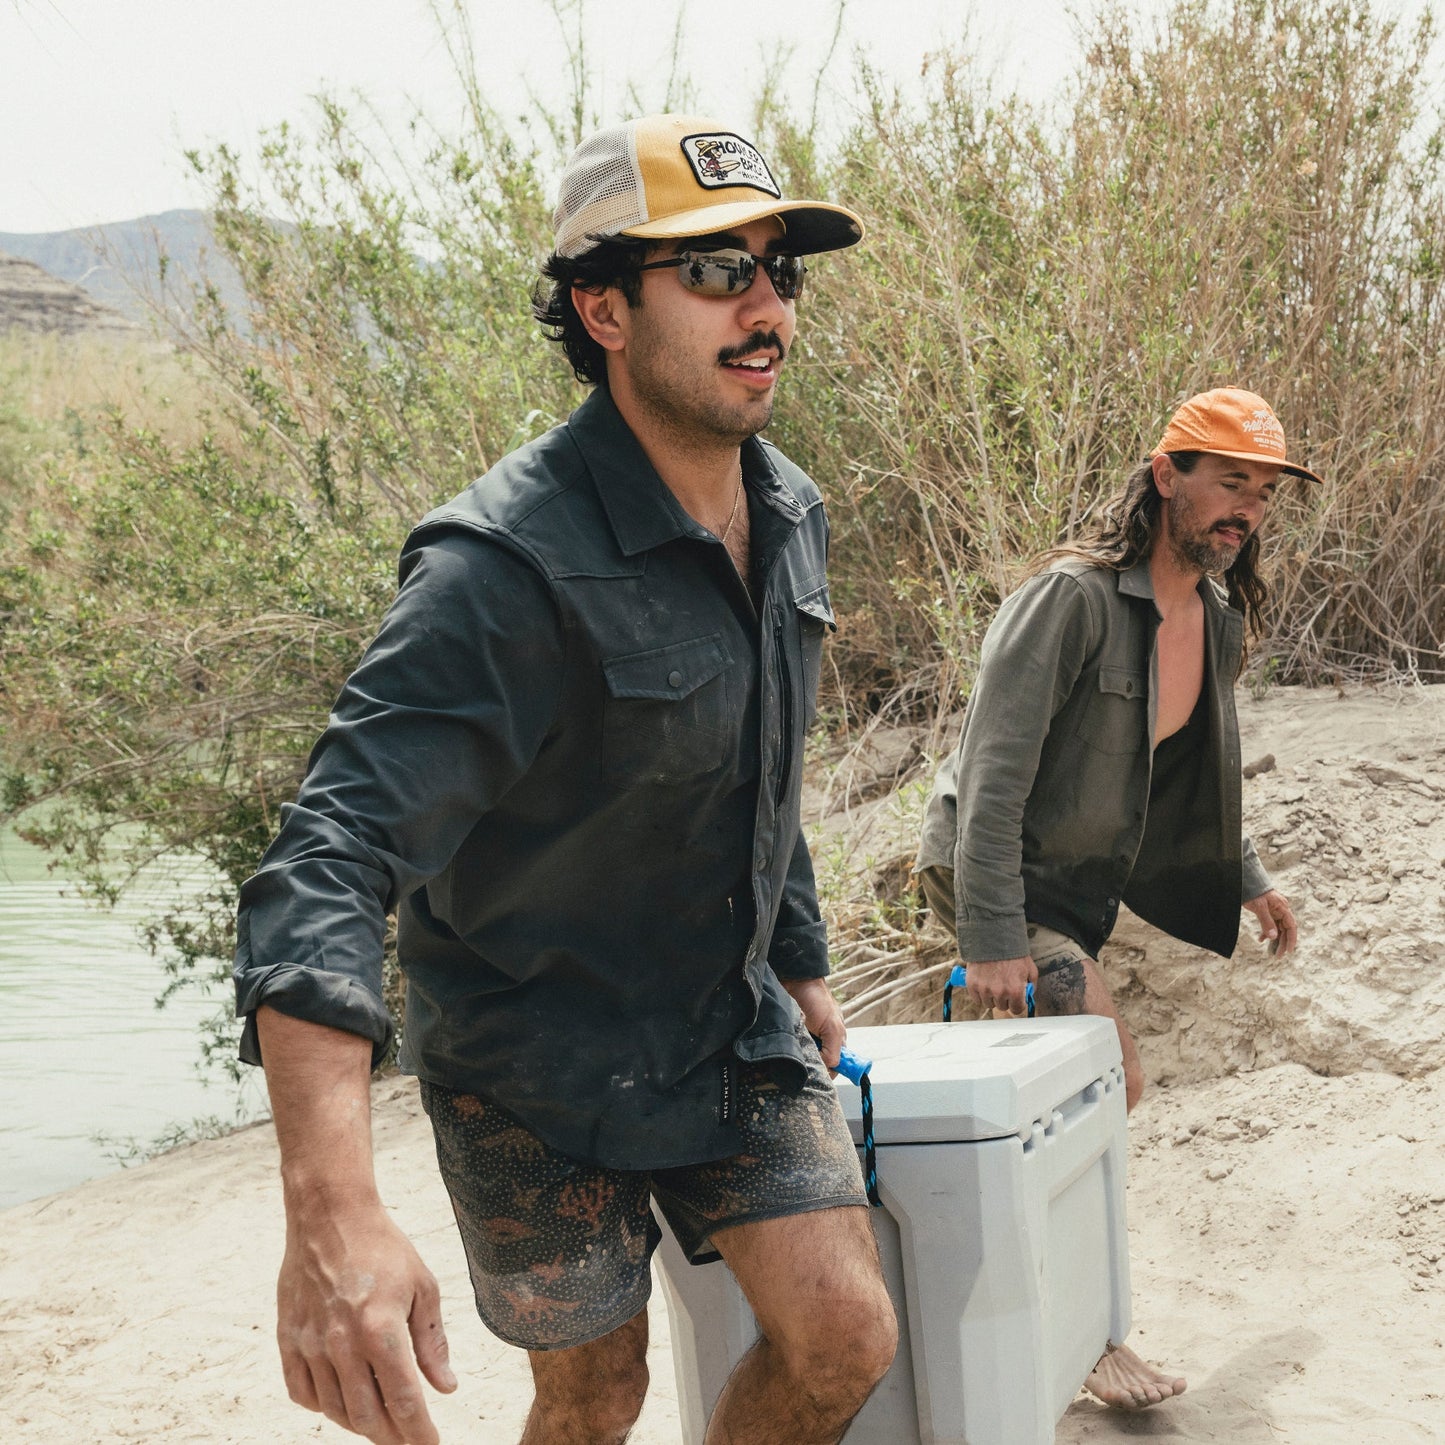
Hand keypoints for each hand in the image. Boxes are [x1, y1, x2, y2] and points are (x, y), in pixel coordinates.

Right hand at [277, 1200, 456, 1443]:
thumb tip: (446, 1389)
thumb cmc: (384, 1248)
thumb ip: (432, 1343)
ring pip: (335, 1411)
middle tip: (409, 1439)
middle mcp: (342, 1345)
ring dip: (361, 1425)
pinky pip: (303, 1393)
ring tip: (381, 1423)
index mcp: (381, 1330)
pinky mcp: (288, 1340)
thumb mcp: (422, 1287)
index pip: (404, 1402)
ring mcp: (310, 1345)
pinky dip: (325, 1407)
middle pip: (368, 1417)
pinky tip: (343, 1401)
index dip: (419, 1433)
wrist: (330, 1217)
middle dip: (393, 1437)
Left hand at [783, 975, 845, 1071]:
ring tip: (793, 1055)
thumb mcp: (832, 1026)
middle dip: (811, 1068)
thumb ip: (834, 1050)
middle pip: (817, 1066)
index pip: (836, 1067)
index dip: (829, 1074)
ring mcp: (804, 1040)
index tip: (819, 1079)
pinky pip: (789, 1051)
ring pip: (802, 1061)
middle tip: (803, 1067)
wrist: (794, 980)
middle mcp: (821, 1043)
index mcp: (836, 1041)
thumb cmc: (817, 999)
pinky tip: (785, 1049)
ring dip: (798, 1060)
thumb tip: (829, 1068)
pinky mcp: (791, 1036)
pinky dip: (788, 1051)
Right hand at [966, 955, 1037, 1015]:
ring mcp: (984, 989)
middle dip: (1004, 999)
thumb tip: (1028, 995)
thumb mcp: (1030, 968)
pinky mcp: (972, 984)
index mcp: (1015, 990)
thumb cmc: (1013, 952)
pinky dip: (979, 994)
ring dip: (991, 997)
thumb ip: (1031, 985)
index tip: (1015, 999)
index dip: (1017, 1004)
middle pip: (1002, 1007)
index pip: (1017, 1010)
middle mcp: (999, 992)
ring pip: (988, 1004)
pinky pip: (976, 999)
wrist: (993, 937)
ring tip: (993, 983)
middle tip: (1003, 986)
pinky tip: (983, 983)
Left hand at [1245, 888, 1296, 956]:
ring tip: (1271, 952)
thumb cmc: (1253, 891)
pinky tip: (1261, 939)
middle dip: (1282, 943)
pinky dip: (1266, 932)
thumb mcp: (1259, 907)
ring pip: (1278, 928)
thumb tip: (1274, 937)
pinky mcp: (1267, 911)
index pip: (1291, 926)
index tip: (1289, 951)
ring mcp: (1274, 911)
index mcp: (1283, 907)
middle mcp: (1281, 910)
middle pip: (1285, 929)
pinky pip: (1270, 924)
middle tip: (1277, 956)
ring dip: (1274, 940)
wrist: (1246, 880)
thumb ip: (1267, 922)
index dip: (1291, 939)